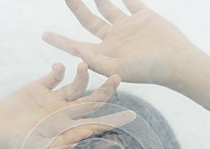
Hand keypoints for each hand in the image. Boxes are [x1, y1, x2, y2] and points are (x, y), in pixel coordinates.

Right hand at [0, 62, 133, 148]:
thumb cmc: (18, 148)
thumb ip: (63, 143)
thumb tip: (86, 132)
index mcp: (69, 128)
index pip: (96, 123)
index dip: (113, 119)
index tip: (131, 115)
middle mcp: (65, 112)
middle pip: (92, 100)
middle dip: (106, 90)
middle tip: (118, 77)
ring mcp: (53, 99)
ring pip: (76, 84)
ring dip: (82, 74)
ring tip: (82, 64)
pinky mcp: (39, 88)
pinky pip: (54, 75)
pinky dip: (59, 70)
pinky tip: (60, 67)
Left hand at [43, 0, 193, 86]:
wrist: (175, 62)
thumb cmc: (147, 71)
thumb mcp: (117, 70)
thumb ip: (96, 61)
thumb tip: (76, 52)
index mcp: (105, 54)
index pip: (77, 46)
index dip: (60, 41)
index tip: (43, 35)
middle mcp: (114, 40)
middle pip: (89, 21)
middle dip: (76, 8)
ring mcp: (128, 28)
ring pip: (107, 7)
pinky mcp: (143, 17)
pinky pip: (130, 0)